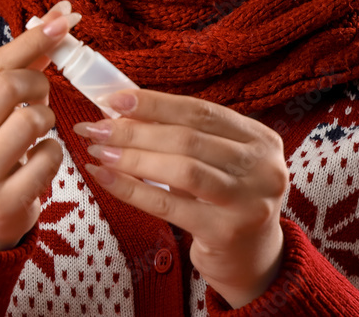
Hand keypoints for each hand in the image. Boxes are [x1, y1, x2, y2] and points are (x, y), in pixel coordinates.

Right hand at [0, 0, 81, 250]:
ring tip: (36, 132)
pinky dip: (54, 153)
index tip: (62, 19)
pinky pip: (49, 158)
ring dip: (46, 119)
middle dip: (37, 83)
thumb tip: (55, 21)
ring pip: (32, 120)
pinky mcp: (3, 203)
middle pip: (7, 87)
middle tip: (42, 94)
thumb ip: (14, 71)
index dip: (30, 40)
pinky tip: (39, 161)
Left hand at [72, 89, 288, 308]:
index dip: (155, 103)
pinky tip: (104, 178)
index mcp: (261, 139)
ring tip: (98, 151)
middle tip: (96, 128)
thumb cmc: (223, 200)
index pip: (201, 111)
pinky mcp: (227, 233)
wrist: (252, 259)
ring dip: (131, 157)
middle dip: (134, 131)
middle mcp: (263, 167)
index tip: (114, 99)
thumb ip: (179, 135)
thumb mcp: (213, 162)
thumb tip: (121, 112)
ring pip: (181, 170)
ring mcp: (249, 202)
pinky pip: (167, 206)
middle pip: (188, 139)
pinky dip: (131, 189)